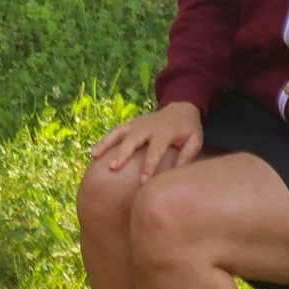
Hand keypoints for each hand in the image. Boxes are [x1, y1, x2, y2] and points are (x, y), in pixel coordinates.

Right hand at [89, 101, 204, 181]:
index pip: (155, 151)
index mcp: (165, 132)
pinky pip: (115, 132)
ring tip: (94, 156)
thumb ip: (186, 156)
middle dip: (122, 154)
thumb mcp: (195, 141)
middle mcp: (148, 126)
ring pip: (118, 133)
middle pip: (133, 140)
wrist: (181, 107)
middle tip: (113, 168)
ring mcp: (137, 123)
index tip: (142, 182)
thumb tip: (175, 175)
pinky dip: (104, 141)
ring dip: (106, 144)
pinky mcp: (130, 124)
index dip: (149, 166)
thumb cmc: (188, 129)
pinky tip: (94, 153)